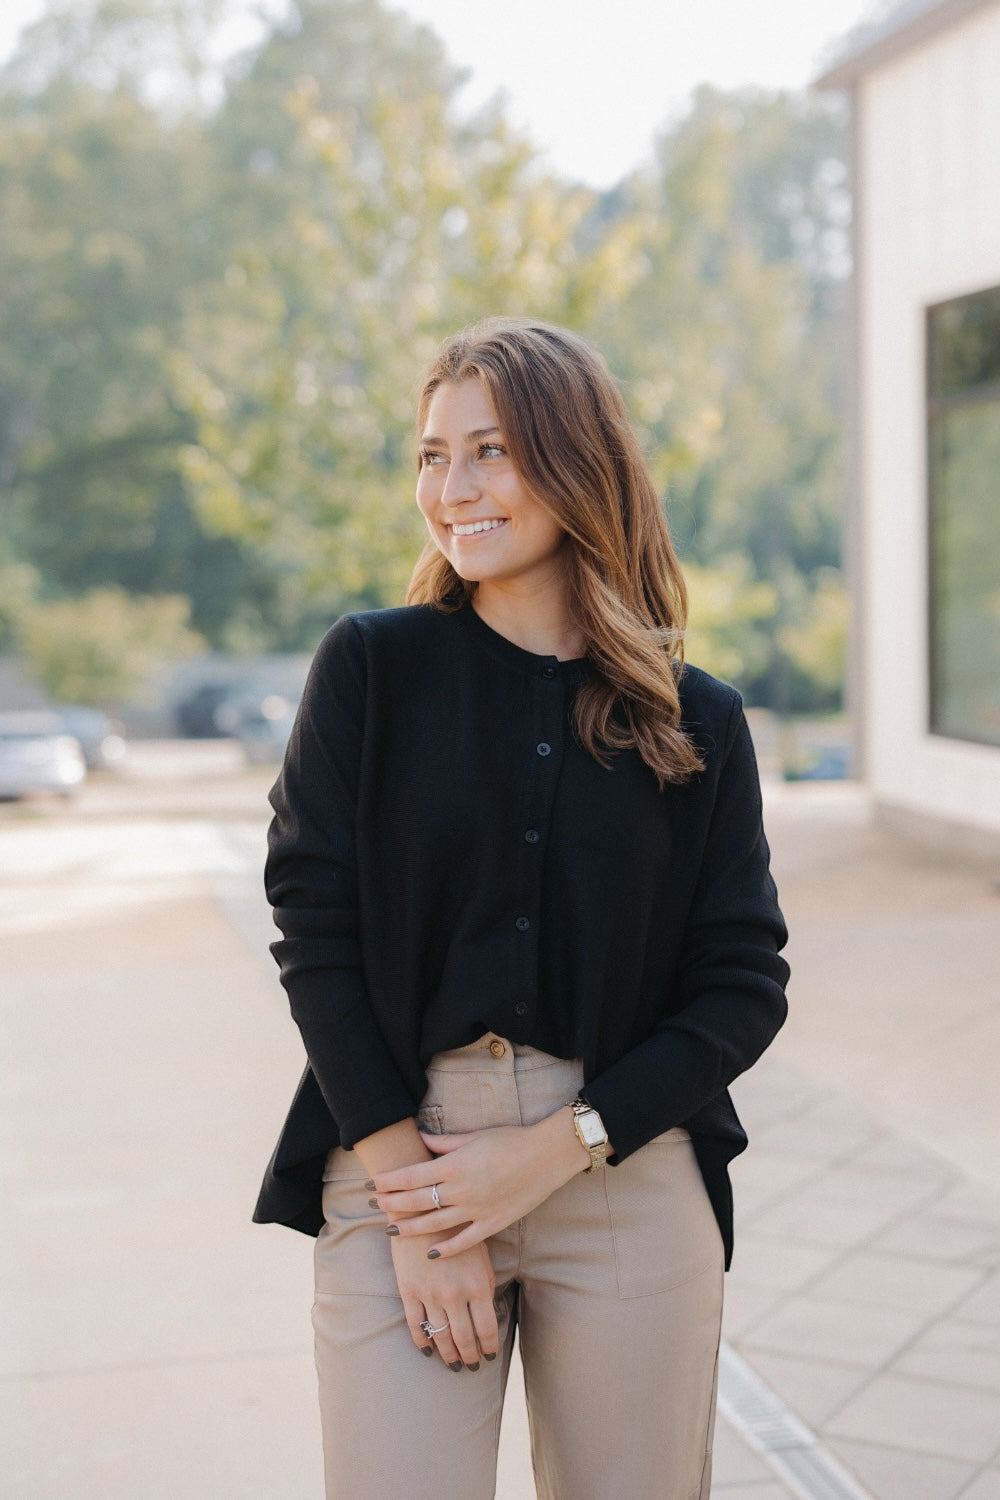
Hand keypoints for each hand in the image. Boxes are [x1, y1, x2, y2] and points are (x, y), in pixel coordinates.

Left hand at [370, 1113, 588, 1258]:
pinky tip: (431, 1254)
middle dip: (392, 1203)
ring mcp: (476, 1210)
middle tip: (374, 1205)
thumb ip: (444, 1142)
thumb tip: (419, 1138)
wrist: (546, 1155)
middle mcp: (461, 1190)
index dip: (389, 1181)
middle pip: (417, 1201)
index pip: (411, 1176)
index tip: (373, 1184)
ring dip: (410, 1228)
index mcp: (454, 1165)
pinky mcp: (493, 1223)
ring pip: (434, 1224)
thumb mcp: (474, 1136)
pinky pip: (465, 1241)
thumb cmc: (511, 1140)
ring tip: (391, 1230)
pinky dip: (447, 1249)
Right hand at [390, 1231, 496, 1370]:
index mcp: (478, 1285)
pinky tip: (427, 1350)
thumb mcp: (481, 1254)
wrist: (422, 1210)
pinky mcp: (409, 1291)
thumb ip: (485, 1283)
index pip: (487, 1329)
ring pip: (441, 1336)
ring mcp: (430, 1295)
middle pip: (464, 1338)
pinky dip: (422, 1342)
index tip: (488, 1356)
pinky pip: (415, 1325)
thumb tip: (489, 1313)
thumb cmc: (457, 1230)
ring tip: (453, 1364)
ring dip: (448, 1355)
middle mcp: (455, 1294)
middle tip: (471, 1366)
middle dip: (469, 1356)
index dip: (488, 1347)